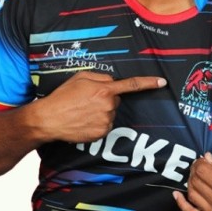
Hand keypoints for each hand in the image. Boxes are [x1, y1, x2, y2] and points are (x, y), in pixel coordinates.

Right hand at [31, 71, 165, 143]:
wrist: (49, 119)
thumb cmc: (62, 96)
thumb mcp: (80, 77)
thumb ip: (100, 77)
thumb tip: (112, 82)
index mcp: (104, 89)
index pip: (132, 85)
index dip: (149, 82)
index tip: (162, 82)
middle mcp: (108, 106)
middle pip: (116, 100)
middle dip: (106, 99)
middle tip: (86, 100)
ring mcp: (106, 121)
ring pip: (111, 113)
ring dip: (101, 112)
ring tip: (82, 111)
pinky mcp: (101, 133)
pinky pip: (105, 125)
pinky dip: (97, 123)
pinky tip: (83, 121)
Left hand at [173, 153, 211, 210]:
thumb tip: (209, 158)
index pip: (202, 170)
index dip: (200, 162)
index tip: (203, 160)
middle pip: (195, 181)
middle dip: (195, 170)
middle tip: (199, 166)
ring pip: (192, 195)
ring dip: (190, 183)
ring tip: (194, 176)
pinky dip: (182, 204)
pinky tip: (177, 196)